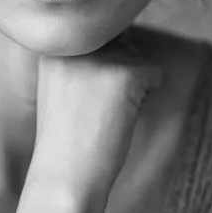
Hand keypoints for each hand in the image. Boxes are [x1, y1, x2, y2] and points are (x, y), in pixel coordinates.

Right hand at [31, 29, 163, 200]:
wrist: (63, 176)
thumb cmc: (66, 138)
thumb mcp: (59, 84)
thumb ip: (81, 59)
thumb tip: (122, 37)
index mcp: (56, 45)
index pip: (97, 35)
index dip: (100, 69)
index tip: (84, 99)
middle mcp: (76, 43)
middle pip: (119, 43)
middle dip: (118, 75)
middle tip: (93, 110)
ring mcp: (100, 57)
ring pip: (136, 58)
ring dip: (131, 85)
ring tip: (103, 114)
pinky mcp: (124, 73)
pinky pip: (155, 73)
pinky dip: (146, 96)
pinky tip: (119, 118)